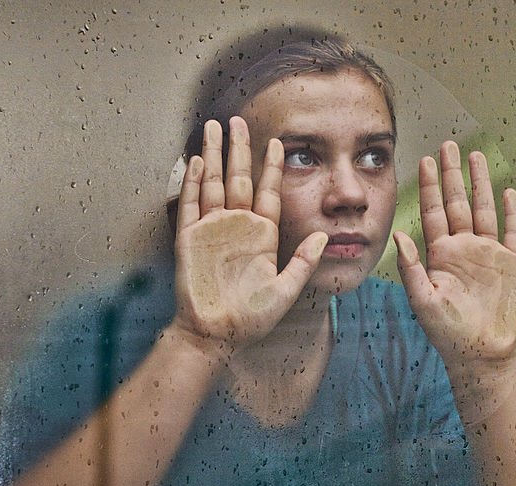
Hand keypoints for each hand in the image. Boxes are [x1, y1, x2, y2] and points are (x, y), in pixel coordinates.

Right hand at [171, 118, 326, 354]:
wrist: (216, 335)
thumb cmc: (251, 318)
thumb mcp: (285, 290)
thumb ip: (303, 262)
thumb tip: (326, 237)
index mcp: (261, 235)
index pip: (268, 192)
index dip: (272, 167)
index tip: (278, 142)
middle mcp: (237, 227)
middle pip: (239, 179)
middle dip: (239, 149)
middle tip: (238, 119)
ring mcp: (212, 229)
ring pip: (213, 183)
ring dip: (212, 155)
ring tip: (213, 127)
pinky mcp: (189, 238)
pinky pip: (191, 204)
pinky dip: (193, 182)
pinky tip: (197, 161)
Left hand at [395, 141, 515, 375]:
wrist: (480, 352)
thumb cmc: (447, 332)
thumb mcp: (422, 300)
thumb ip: (410, 268)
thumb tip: (398, 234)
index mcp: (441, 254)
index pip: (433, 212)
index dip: (429, 186)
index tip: (425, 160)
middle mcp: (464, 248)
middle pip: (458, 202)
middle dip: (452, 174)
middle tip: (448, 144)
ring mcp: (488, 253)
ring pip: (484, 209)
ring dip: (480, 184)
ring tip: (475, 156)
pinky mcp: (511, 264)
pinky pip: (512, 232)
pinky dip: (511, 212)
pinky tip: (508, 192)